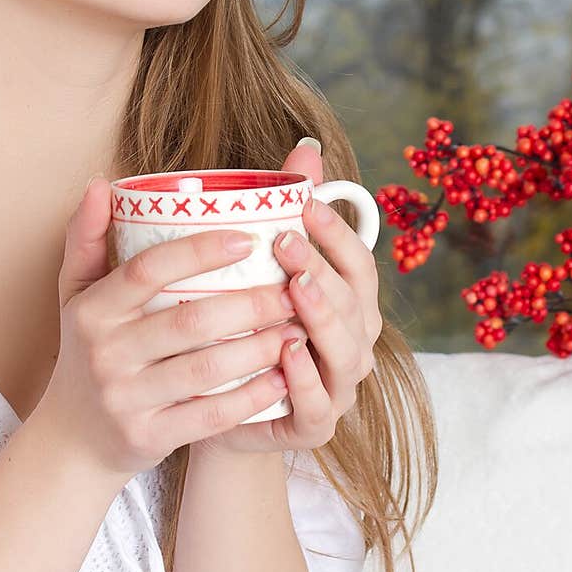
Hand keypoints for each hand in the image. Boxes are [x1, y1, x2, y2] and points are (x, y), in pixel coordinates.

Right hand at [41, 176, 307, 480]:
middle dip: (251, 303)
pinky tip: (283, 377)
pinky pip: (211, 415)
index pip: (148, 270)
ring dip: (260, 348)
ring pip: (206, 368)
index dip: (200, 252)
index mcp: (93, 310)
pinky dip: (251, 397)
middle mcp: (106, 353)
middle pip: (189, 320)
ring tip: (298, 327)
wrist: (73, 437)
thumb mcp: (76, 295)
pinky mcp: (149, 437)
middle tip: (294, 287)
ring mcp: (126, 398)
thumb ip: (87, 238)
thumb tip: (99, 183)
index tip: (250, 238)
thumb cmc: (88, 350)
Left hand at [193, 139, 382, 457]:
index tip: (307, 204)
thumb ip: (285, 213)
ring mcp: (339, 387)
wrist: (213, 409)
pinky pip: (318, 402)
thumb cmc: (240, 330)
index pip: (358, 262)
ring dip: (322, 318)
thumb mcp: (256, 271)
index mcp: (349, 305)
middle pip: (355, 304)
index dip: (339, 234)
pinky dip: (306, 377)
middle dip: (323, 270)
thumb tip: (306, 146)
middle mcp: (354, 344)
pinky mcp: (315, 425)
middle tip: (287, 243)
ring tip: (295, 289)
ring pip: (344, 351)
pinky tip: (285, 351)